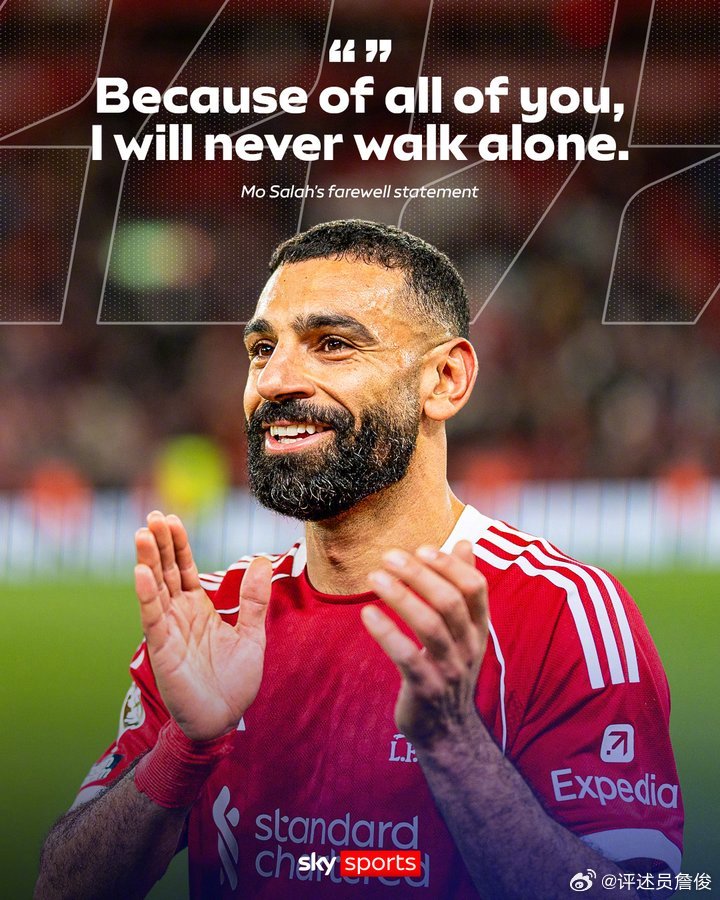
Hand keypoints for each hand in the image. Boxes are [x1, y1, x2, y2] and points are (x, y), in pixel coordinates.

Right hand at [134, 511, 271, 740]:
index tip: (171, 518)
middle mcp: (179, 615)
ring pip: (155, 589)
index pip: (184, 568)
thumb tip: (262, 561)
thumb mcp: (251, 634)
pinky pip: (153, 618)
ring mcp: (168, 630)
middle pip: (167, 571)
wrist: (224, 720)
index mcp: (198, 609)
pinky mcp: (163, 649)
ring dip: (148, 561)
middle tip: (152, 516)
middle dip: (160, 544)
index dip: (178, 544)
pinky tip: (141, 572)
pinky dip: (146, 595)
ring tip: (143, 534)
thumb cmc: (235, 681)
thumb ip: (253, 599)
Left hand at [361, 540, 487, 750]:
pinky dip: (387, 633)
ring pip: (429, 626)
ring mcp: (449, 669)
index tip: (421, 549)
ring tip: (373, 577)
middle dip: (418, 575)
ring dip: (400, 597)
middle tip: (388, 556)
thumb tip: (464, 542)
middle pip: (450, 601)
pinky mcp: (426, 689)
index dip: (449, 564)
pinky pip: (407, 657)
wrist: (448, 732)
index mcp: (479, 627)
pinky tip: (367, 614)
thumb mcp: (463, 630)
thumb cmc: (449, 668)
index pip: (475, 587)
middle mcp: (468, 646)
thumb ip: (463, 586)